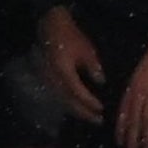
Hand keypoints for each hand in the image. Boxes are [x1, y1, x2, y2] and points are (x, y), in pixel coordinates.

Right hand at [37, 5, 105, 124]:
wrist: (49, 27)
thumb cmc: (70, 36)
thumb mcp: (86, 49)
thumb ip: (93, 67)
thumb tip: (101, 82)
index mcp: (63, 71)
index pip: (77, 92)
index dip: (89, 102)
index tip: (101, 109)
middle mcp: (53, 79)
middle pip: (68, 102)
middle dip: (84, 112)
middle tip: (98, 120)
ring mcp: (48, 80)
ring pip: (62, 101)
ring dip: (77, 111)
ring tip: (91, 117)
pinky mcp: (46, 80)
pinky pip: (58, 96)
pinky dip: (69, 104)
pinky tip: (78, 107)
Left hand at [112, 33, 147, 147]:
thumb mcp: (143, 69)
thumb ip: (139, 85)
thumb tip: (139, 101)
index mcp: (133, 86)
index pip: (124, 111)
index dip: (121, 127)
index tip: (119, 142)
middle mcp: (141, 92)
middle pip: (133, 120)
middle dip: (131, 140)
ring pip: (147, 121)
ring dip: (145, 140)